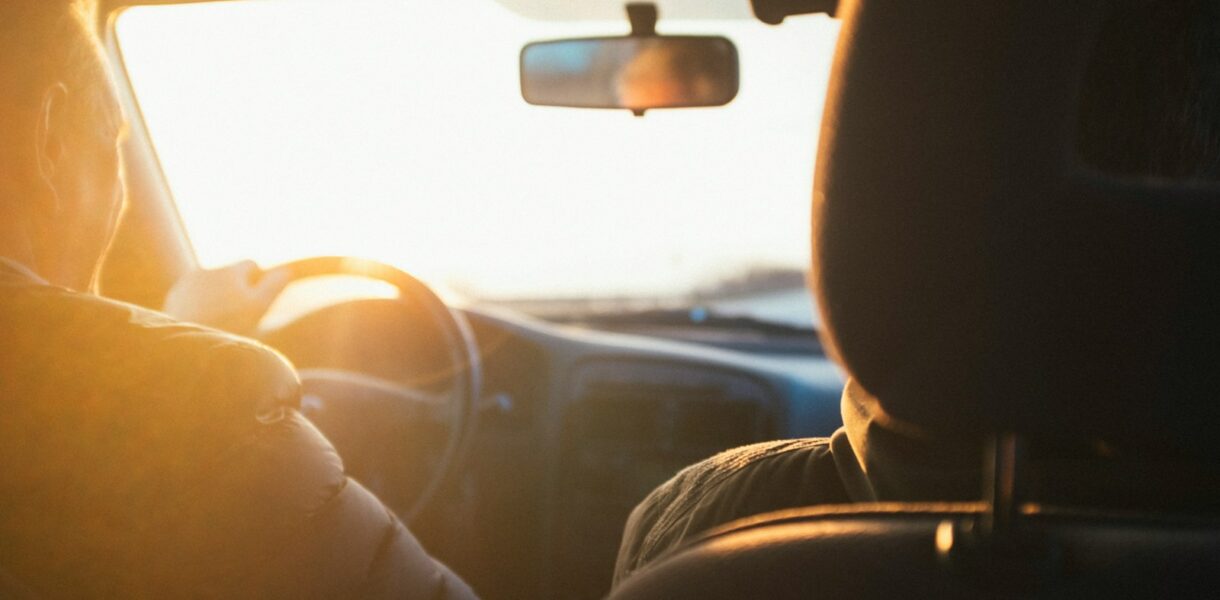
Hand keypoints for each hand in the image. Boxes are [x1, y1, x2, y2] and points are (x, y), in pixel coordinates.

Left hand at [162, 260, 290, 334]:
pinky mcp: (173, 297)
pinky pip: (191, 295)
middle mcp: (207, 271)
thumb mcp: (258, 307)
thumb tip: (287, 270)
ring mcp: (187, 283)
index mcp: (230, 272)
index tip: (254, 301)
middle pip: (229, 275)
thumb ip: (273, 285)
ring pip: (209, 285)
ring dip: (215, 297)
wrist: (185, 344)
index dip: (256, 282)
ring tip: (217, 323)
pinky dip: (197, 305)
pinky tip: (199, 323)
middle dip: (234, 289)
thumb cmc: (226, 326)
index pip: (250, 264)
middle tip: (236, 316)